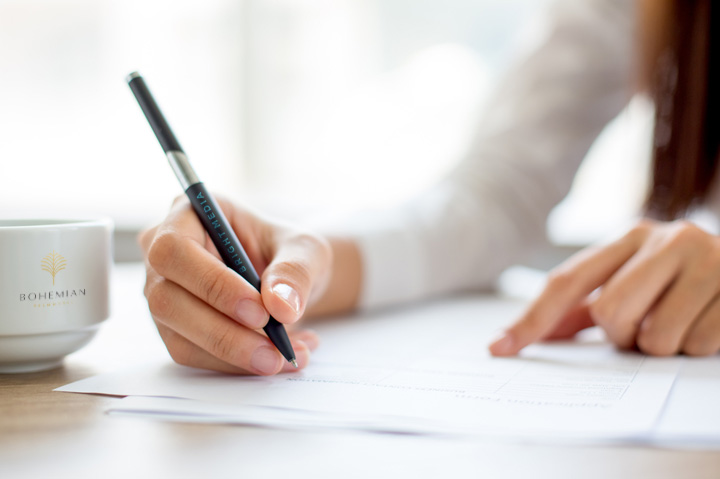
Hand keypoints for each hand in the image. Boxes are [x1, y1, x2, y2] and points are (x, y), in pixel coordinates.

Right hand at [139, 196, 331, 374]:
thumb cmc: (289, 253)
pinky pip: (194, 356)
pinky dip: (237, 365)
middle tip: (274, 350)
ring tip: (285, 357)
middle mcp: (163, 255)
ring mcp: (163, 294)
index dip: (212, 284)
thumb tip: (281, 306)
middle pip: (167, 300)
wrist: (290, 282)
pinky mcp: (174, 330)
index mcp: (187, 215)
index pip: (175, 249)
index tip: (259, 311)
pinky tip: (277, 359)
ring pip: (179, 337)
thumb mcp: (306, 250)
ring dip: (234, 356)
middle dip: (223, 332)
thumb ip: (295, 271)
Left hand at [489, 220, 719, 356]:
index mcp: (630, 236)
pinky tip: (709, 323)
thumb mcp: (635, 281)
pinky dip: (698, 347)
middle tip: (645, 328)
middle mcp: (666, 238)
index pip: (567, 281)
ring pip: (655, 337)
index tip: (500, 348)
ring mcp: (707, 260)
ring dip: (662, 346)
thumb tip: (525, 335)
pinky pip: (697, 344)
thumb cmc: (683, 281)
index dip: (532, 318)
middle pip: (610, 313)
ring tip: (681, 323)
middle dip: (624, 336)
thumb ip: (584, 307)